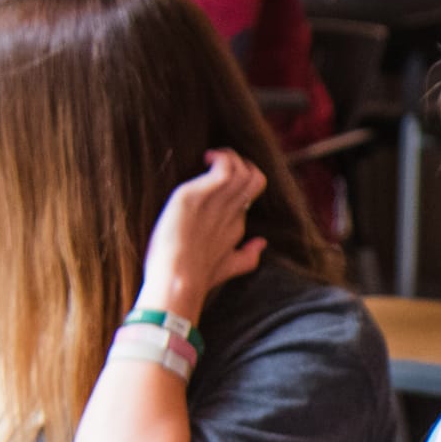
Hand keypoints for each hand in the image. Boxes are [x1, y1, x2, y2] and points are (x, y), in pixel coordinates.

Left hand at [136, 149, 267, 324]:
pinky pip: (224, 169)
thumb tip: (262, 244)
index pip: (249, 195)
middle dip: (241, 164)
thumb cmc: (194, 279)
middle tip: (219, 164)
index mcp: (235, 226)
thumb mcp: (225, 267)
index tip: (216, 181)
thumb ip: (248, 256)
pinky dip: (220, 158)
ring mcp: (217, 203)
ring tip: (211, 158)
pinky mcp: (197, 196)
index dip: (237, 183)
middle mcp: (232, 212)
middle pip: (254, 178)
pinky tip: (206, 159)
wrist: (178, 284)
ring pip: (244, 170)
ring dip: (230, 157)